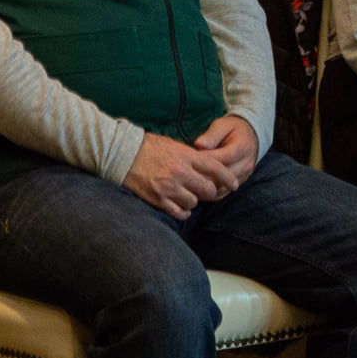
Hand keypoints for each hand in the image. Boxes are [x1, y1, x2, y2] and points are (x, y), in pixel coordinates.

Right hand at [122, 132, 238, 218]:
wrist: (122, 154)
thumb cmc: (147, 146)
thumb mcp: (173, 145)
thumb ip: (191, 157)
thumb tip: (206, 165)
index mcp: (186, 156)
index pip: (215, 169)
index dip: (228, 178)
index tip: (235, 185)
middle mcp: (181, 173)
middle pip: (208, 189)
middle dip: (210, 192)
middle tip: (207, 191)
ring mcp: (169, 187)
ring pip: (194, 202)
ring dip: (193, 201)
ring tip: (188, 196)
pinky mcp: (158, 199)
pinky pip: (178, 212)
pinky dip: (183, 212)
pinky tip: (181, 208)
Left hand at [191, 116, 258, 188]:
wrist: (251, 137)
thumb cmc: (233, 129)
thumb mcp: (223, 125)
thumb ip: (212, 135)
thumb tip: (199, 145)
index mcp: (241, 148)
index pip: (221, 159)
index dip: (203, 163)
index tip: (187, 162)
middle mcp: (244, 164)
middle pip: (220, 178)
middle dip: (200, 178)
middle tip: (183, 177)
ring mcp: (243, 176)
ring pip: (220, 188)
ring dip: (203, 189)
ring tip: (186, 185)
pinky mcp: (239, 183)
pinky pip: (222, 193)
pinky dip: (208, 194)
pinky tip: (196, 190)